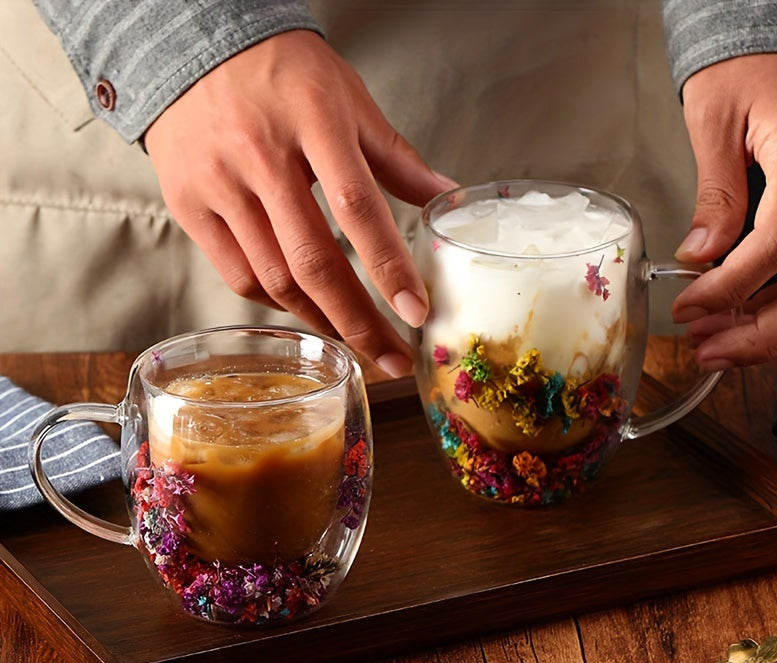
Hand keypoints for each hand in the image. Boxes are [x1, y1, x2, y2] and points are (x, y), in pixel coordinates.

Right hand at [144, 30, 455, 376]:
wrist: (192, 46)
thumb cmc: (281, 72)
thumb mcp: (348, 99)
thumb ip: (395, 156)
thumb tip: (444, 197)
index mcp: (313, 120)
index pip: (358, 208)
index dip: (389, 268)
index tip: (416, 313)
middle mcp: (261, 155)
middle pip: (313, 261)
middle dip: (357, 321)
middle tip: (390, 358)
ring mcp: (219, 183)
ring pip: (273, 276)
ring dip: (320, 319)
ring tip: (354, 340)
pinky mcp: (188, 205)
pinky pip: (237, 273)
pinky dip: (276, 301)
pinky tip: (304, 307)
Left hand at [671, 54, 776, 369]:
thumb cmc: (749, 73)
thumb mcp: (719, 121)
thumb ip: (716, 192)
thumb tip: (701, 253)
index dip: (730, 289)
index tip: (686, 309)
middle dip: (759, 331)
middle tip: (707, 350)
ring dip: (768, 328)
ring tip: (714, 344)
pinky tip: (741, 319)